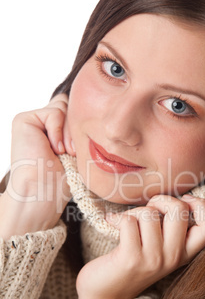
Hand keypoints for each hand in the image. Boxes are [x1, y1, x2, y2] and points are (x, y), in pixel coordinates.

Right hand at [0, 94, 73, 239]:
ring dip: (68, 132)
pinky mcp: (24, 120)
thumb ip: (77, 128)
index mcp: (53, 131)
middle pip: (71, 106)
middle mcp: (42, 124)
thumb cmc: (61, 180)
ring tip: (63, 152)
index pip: (75, 112)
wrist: (44, 192)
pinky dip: (58, 131)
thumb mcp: (77, 150)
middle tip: (71, 152)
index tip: (77, 152)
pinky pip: (54, 111)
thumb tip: (87, 108)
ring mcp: (32, 121)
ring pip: (64, 106)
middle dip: (75, 130)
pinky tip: (53, 148)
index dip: (80, 129)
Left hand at [76, 194, 204, 298]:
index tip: (185, 200)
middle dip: (160, 200)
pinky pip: (128, 221)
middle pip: (179, 210)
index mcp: (184, 253)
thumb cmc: (132, 261)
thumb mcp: (159, 247)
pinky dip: (117, 219)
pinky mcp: (131, 259)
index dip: (202, 206)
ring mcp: (153, 259)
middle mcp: (173, 257)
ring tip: (128, 224)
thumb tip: (177, 197)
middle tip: (148, 211)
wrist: (105, 294)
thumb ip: (171, 227)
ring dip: (134, 212)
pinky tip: (113, 225)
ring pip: (149, 213)